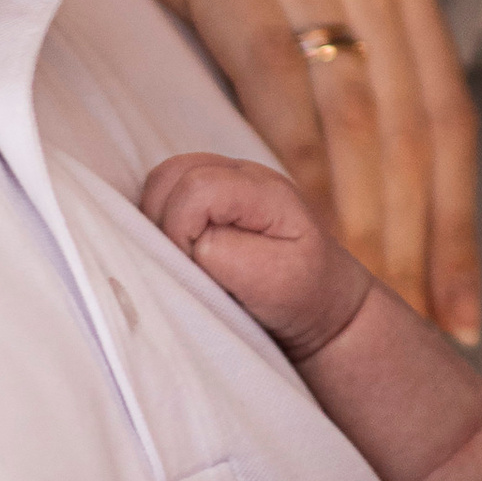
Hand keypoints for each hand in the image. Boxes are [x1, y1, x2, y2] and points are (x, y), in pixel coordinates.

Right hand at [7, 0, 480, 337]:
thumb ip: (312, 2)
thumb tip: (325, 127)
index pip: (441, 103)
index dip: (458, 214)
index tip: (461, 308)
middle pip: (414, 123)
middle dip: (424, 242)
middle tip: (423, 340)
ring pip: (357, 111)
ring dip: (367, 225)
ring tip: (369, 313)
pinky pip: (272, 74)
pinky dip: (294, 164)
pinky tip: (296, 232)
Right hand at [145, 149, 376, 364]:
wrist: (324, 306)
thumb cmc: (303, 297)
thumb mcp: (274, 282)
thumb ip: (224, 255)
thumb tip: (186, 240)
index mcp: (266, 192)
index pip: (197, 187)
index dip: (180, 227)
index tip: (194, 268)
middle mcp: (244, 175)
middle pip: (172, 174)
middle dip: (162, 221)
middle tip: (183, 264)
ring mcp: (227, 182)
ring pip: (163, 180)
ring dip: (158, 219)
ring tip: (181, 257)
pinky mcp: (214, 196)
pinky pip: (168, 193)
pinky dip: (162, 218)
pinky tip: (180, 248)